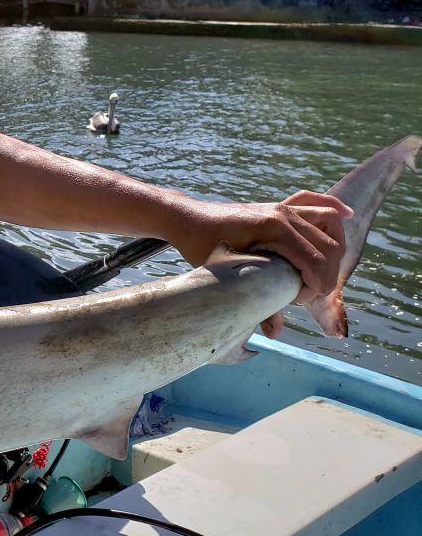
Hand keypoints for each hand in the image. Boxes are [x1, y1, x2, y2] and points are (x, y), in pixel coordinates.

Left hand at [176, 191, 352, 337]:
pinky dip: (333, 207)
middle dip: (326, 275)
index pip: (317, 262)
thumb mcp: (228, 277)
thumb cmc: (201, 247)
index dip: (317, 288)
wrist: (188, 220)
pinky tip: (348, 215)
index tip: (299, 300)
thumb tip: (275, 334)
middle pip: (330, 247)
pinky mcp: (279, 205)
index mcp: (273, 231)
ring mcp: (283, 207)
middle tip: (305, 292)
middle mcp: (283, 215)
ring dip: (334, 250)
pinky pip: (315, 201)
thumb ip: (257, 304)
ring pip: (330, 224)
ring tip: (319, 271)